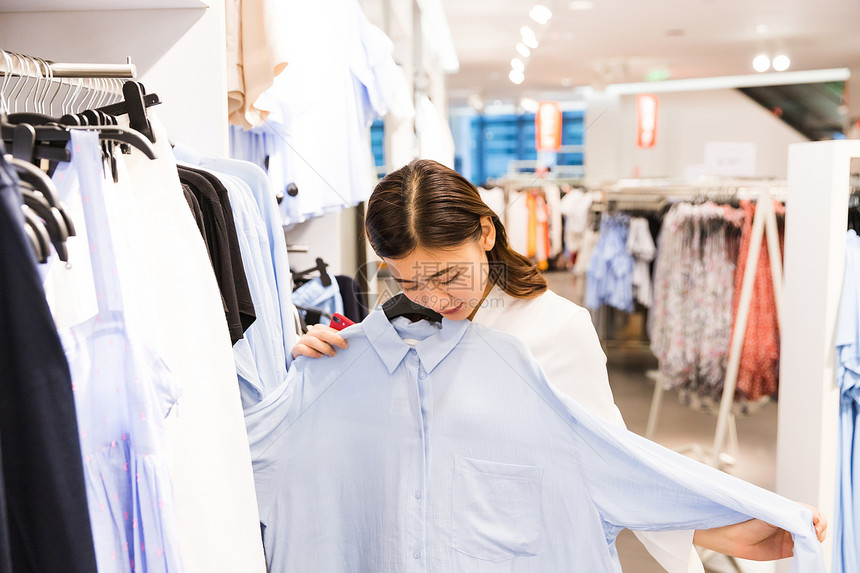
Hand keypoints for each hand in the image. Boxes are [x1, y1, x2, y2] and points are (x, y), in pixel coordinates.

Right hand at [291, 324, 347, 358]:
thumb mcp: (328, 343)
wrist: (303, 358)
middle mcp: (310, 334)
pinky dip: (311, 352)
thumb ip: (336, 338)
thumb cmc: (319, 350)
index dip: (338, 334)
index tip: (347, 340)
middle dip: (334, 339)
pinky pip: (302, 349)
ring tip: (333, 354)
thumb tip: (349, 334)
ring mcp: (302, 341)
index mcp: (318, 329)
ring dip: (325, 347)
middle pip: (321, 333)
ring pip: (312, 341)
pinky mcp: (296, 350)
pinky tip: (319, 356)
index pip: (327, 328)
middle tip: (343, 346)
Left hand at [693, 504, 826, 560]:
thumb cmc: (742, 521)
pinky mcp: (786, 548)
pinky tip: (808, 550)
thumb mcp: (765, 517)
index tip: (816, 522)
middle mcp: (787, 522)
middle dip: (820, 527)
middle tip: (817, 533)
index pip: (807, 510)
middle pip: (813, 523)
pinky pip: (804, 549)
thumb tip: (801, 517)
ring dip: (817, 539)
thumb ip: (783, 517)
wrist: (729, 538)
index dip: (816, 515)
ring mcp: (788, 535)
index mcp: (783, 510)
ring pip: (811, 536)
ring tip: (813, 541)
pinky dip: (810, 550)